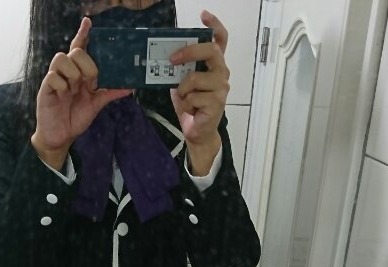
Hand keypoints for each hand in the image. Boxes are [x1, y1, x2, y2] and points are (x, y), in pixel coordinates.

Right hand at [32, 17, 132, 169]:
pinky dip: (62, 85)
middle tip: (91, 83)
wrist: (62, 136)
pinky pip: (52, 77)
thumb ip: (110, 93)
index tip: (88, 22)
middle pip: (75, 51)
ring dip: (73, 73)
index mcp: (78, 72)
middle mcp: (66, 72)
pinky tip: (64, 95)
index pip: (79, 47)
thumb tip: (129, 87)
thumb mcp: (96, 104)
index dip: (83, 33)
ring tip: (75, 89)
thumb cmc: (75, 117)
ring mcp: (55, 79)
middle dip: (87, 65)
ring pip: (61, 58)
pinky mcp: (45, 89)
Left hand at [171, 10, 229, 175]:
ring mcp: (222, 87)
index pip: (220, 40)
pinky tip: (192, 110)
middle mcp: (222, 72)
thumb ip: (180, 68)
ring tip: (186, 99)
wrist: (198, 131)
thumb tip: (165, 56)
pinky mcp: (218, 103)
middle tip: (172, 60)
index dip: (214, 25)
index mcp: (214, 64)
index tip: (203, 15)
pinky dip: (186, 104)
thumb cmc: (191, 104)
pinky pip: (193, 97)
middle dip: (189, 52)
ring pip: (194, 78)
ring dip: (182, 90)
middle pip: (211, 51)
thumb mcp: (181, 82)